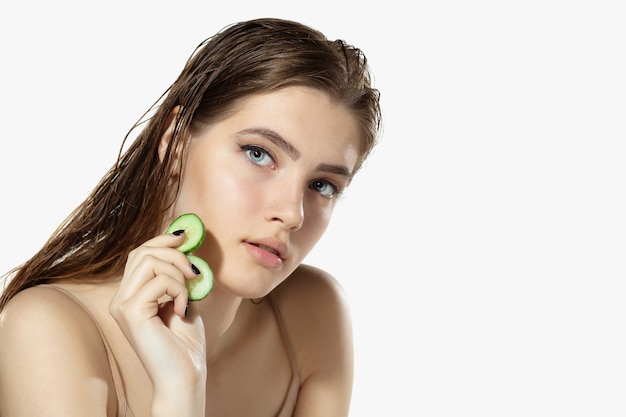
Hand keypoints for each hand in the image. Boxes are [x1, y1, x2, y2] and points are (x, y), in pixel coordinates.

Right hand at [109, 233, 206, 398]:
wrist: (185, 374)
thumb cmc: (185, 342)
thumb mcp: (183, 298)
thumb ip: (178, 275)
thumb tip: (183, 242)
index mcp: (130, 295)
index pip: (139, 253)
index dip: (162, 240)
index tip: (185, 238)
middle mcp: (120, 298)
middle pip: (143, 252)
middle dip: (175, 254)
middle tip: (195, 273)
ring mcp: (122, 305)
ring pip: (150, 261)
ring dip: (179, 273)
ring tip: (187, 296)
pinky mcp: (130, 312)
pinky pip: (159, 281)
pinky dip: (179, 290)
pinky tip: (182, 310)